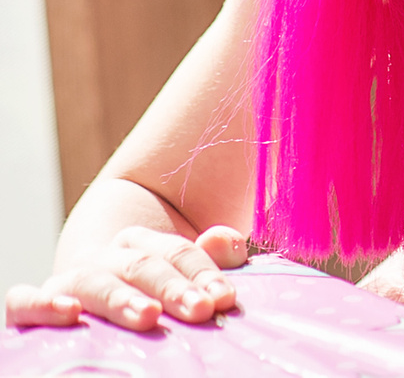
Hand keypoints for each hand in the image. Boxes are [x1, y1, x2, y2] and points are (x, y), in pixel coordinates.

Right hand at [4, 224, 247, 329]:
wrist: (91, 292)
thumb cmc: (148, 291)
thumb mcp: (181, 273)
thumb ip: (209, 259)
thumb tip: (225, 241)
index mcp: (142, 243)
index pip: (178, 252)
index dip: (204, 273)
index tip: (225, 298)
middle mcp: (105, 257)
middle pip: (142, 266)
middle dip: (174, 288)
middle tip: (201, 309)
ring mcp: (69, 280)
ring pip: (95, 282)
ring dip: (123, 299)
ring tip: (149, 316)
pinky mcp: (36, 305)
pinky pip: (25, 301)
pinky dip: (42, 304)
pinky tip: (70, 313)